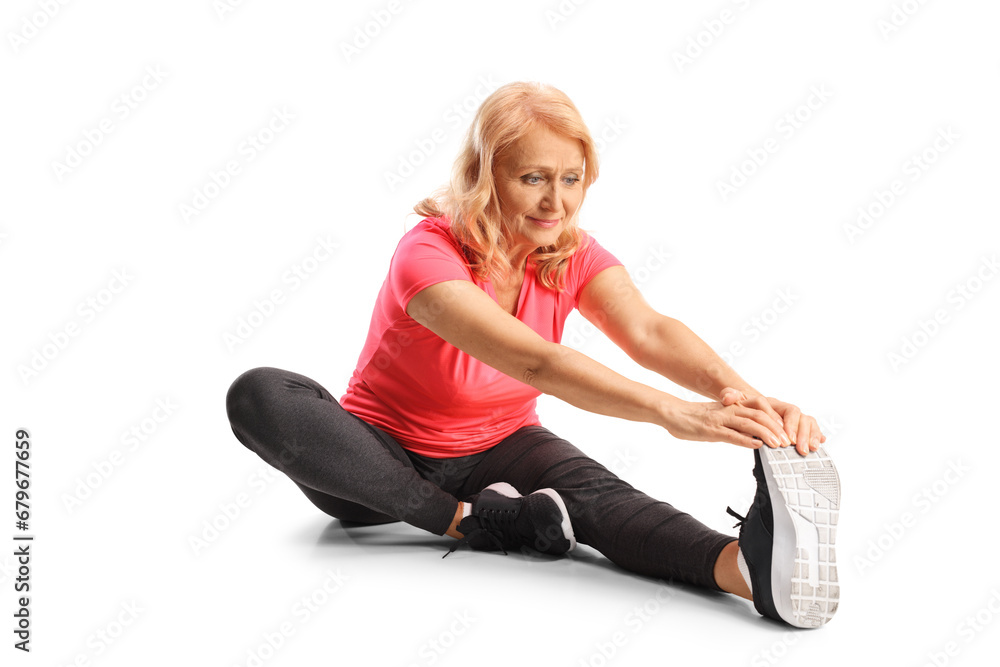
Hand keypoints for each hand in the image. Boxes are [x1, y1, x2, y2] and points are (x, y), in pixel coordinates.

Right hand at [665, 398, 789, 449]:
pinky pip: (732, 434)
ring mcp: (720, 419)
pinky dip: (746, 439)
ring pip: (749, 423)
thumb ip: (735, 424)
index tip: (787, 431)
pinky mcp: (711, 429)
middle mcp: (729, 410)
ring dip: (766, 434)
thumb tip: (752, 435)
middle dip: (777, 428)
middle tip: (788, 441)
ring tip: (778, 444)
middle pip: (760, 415)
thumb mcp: (718, 418)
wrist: (672, 413)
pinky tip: (757, 445)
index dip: (776, 419)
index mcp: (732, 406)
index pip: (760, 409)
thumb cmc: (693, 417)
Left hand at [719, 388, 825, 455]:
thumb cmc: (743, 407)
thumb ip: (730, 396)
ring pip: (809, 423)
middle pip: (802, 417)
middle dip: (801, 433)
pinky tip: (819, 444)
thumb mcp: (734, 401)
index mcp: (775, 404)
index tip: (786, 438)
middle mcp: (787, 410)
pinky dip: (817, 435)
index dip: (790, 424)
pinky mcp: (800, 427)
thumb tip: (727, 397)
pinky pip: (813, 429)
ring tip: (809, 450)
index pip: (789, 411)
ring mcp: (795, 418)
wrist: (748, 409)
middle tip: (797, 448)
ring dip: (810, 436)